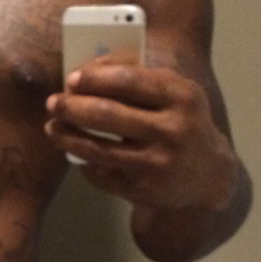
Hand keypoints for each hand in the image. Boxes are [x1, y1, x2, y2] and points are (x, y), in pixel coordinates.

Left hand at [45, 58, 238, 215]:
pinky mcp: (145, 190)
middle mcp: (173, 129)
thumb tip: (87, 71)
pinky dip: (84, 162)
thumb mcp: (175, 95)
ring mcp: (158, 163)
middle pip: (107, 114)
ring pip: (98, 149)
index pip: (129, 80)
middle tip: (52, 103)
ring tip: (52, 128)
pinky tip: (74, 152)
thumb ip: (139, 78)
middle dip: (72, 107)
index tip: (71, 79)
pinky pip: (102, 174)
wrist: (208, 176)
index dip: (95, 78)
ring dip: (68, 137)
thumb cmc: (182, 123)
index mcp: (181, 96)